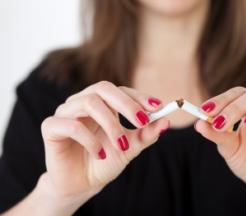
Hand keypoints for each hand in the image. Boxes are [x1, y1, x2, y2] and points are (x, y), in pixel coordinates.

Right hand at [41, 81, 168, 198]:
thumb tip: (166, 122)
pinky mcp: (51, 127)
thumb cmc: (106, 160)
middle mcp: (83, 102)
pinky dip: (90, 140)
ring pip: (89, 103)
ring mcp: (66, 112)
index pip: (121, 90)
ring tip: (121, 146)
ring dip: (110, 124)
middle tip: (142, 121)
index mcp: (103, 103)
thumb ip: (146, 134)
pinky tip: (100, 155)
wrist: (81, 184)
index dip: (139, 96)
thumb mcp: (130, 148)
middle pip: (104, 88)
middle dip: (126, 104)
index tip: (158, 107)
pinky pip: (72, 125)